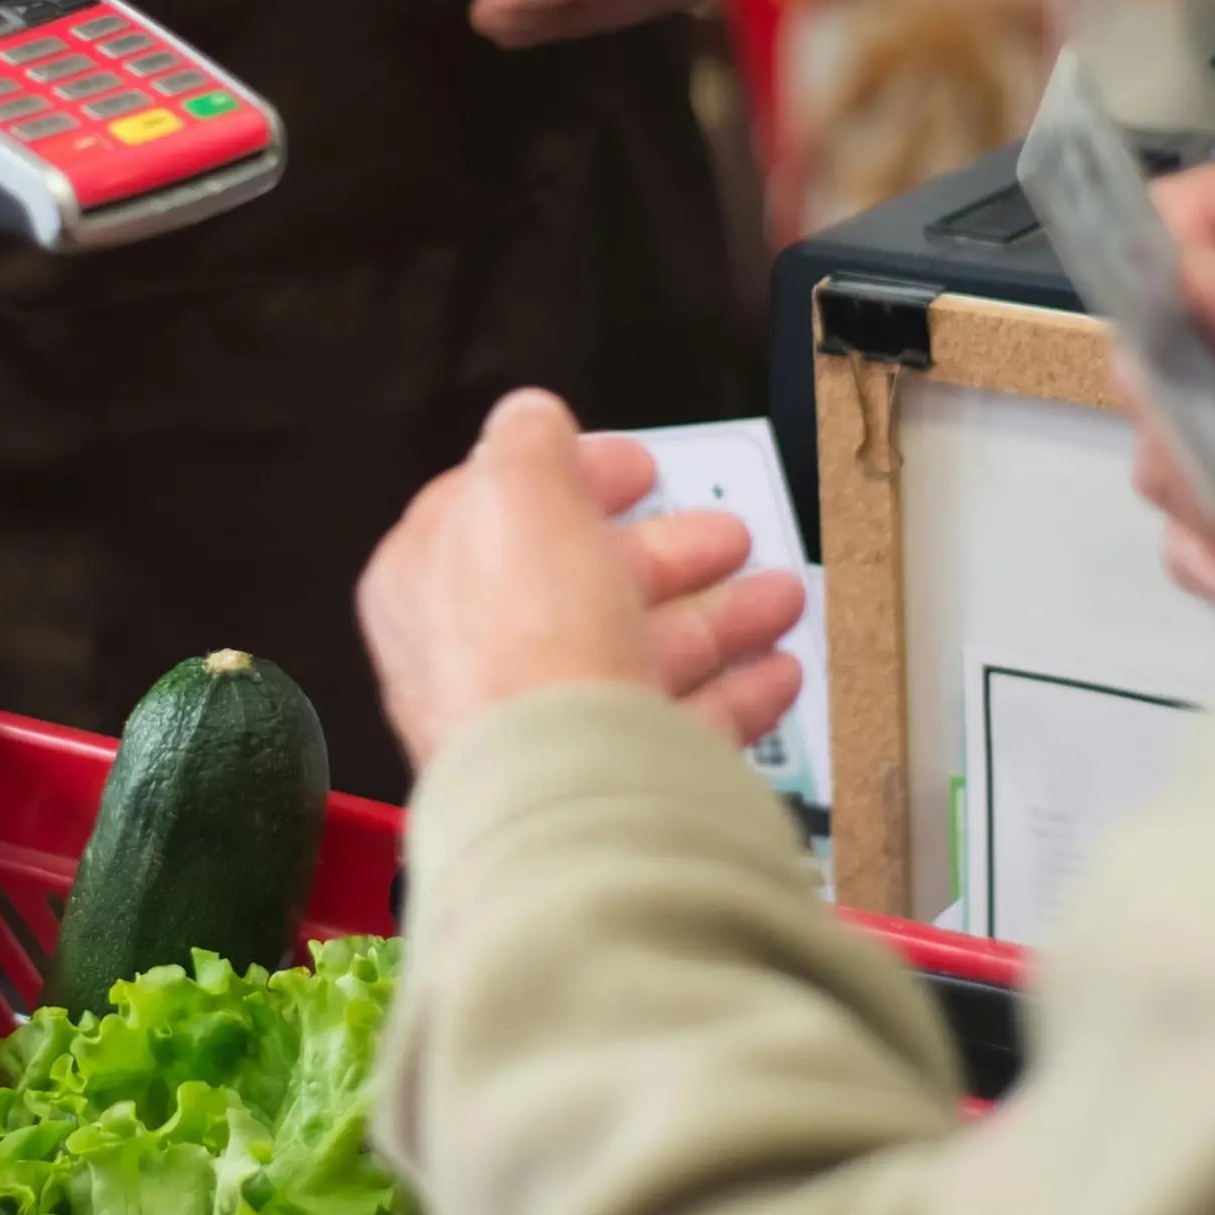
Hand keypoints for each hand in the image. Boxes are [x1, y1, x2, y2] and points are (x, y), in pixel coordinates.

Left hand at [359, 389, 807, 768]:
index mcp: (432, 583)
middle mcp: (481, 660)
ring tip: (782, 597)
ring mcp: (548, 726)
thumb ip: (526, 443)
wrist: (569, 797)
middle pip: (585, 587)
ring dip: (720, 618)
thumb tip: (531, 417)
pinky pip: (679, 731)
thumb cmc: (524, 645)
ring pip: (642, 656)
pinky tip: (777, 674)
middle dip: (669, 554)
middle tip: (729, 535)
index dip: (576, 478)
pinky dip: (733, 696)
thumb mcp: (518, 495)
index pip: (502, 512)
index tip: (642, 466)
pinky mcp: (609, 782)